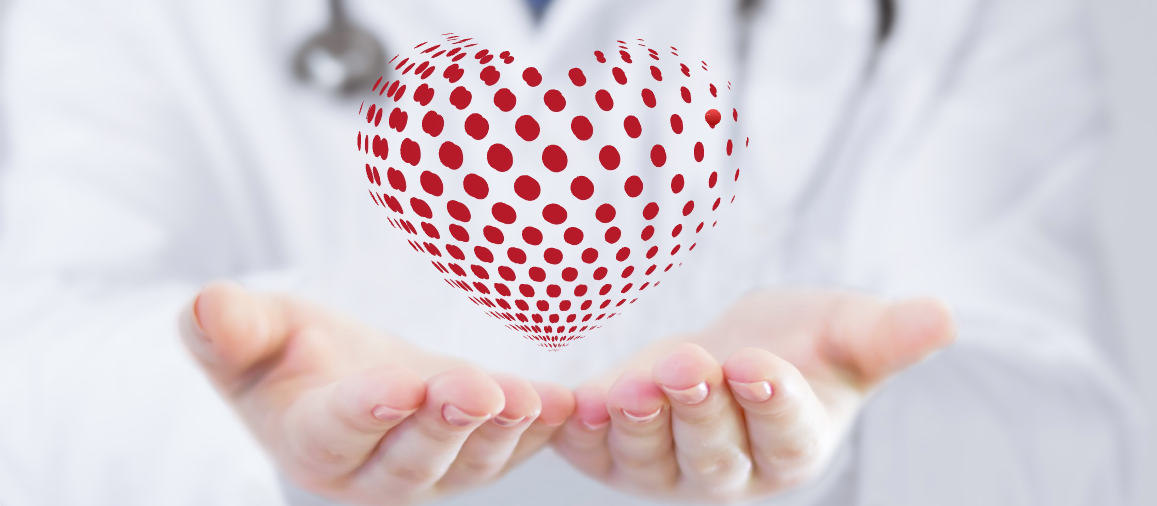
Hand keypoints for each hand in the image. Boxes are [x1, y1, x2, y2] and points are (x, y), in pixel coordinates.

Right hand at [179, 281, 574, 505]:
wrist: (336, 372)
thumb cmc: (283, 351)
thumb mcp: (249, 332)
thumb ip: (227, 329)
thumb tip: (205, 306)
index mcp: (309, 441)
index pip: (336, 431)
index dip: (366, 411)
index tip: (397, 385)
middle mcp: (370, 471)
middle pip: (411, 461)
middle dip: (445, 426)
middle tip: (476, 390)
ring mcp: (429, 468)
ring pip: (469, 463)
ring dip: (502, 433)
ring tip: (530, 400)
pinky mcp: (474, 450)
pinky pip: (513, 449)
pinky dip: (541, 428)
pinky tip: (568, 403)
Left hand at [551, 289, 954, 502]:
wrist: (731, 352)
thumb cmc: (803, 347)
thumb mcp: (846, 332)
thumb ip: (887, 334)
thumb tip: (944, 315)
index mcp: (793, 446)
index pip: (786, 435)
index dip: (773, 404)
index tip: (761, 366)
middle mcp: (731, 472)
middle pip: (715, 454)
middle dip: (700, 410)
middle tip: (689, 365)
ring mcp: (668, 469)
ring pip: (651, 456)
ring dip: (637, 422)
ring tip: (628, 386)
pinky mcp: (614, 452)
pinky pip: (592, 448)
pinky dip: (580, 428)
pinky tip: (569, 400)